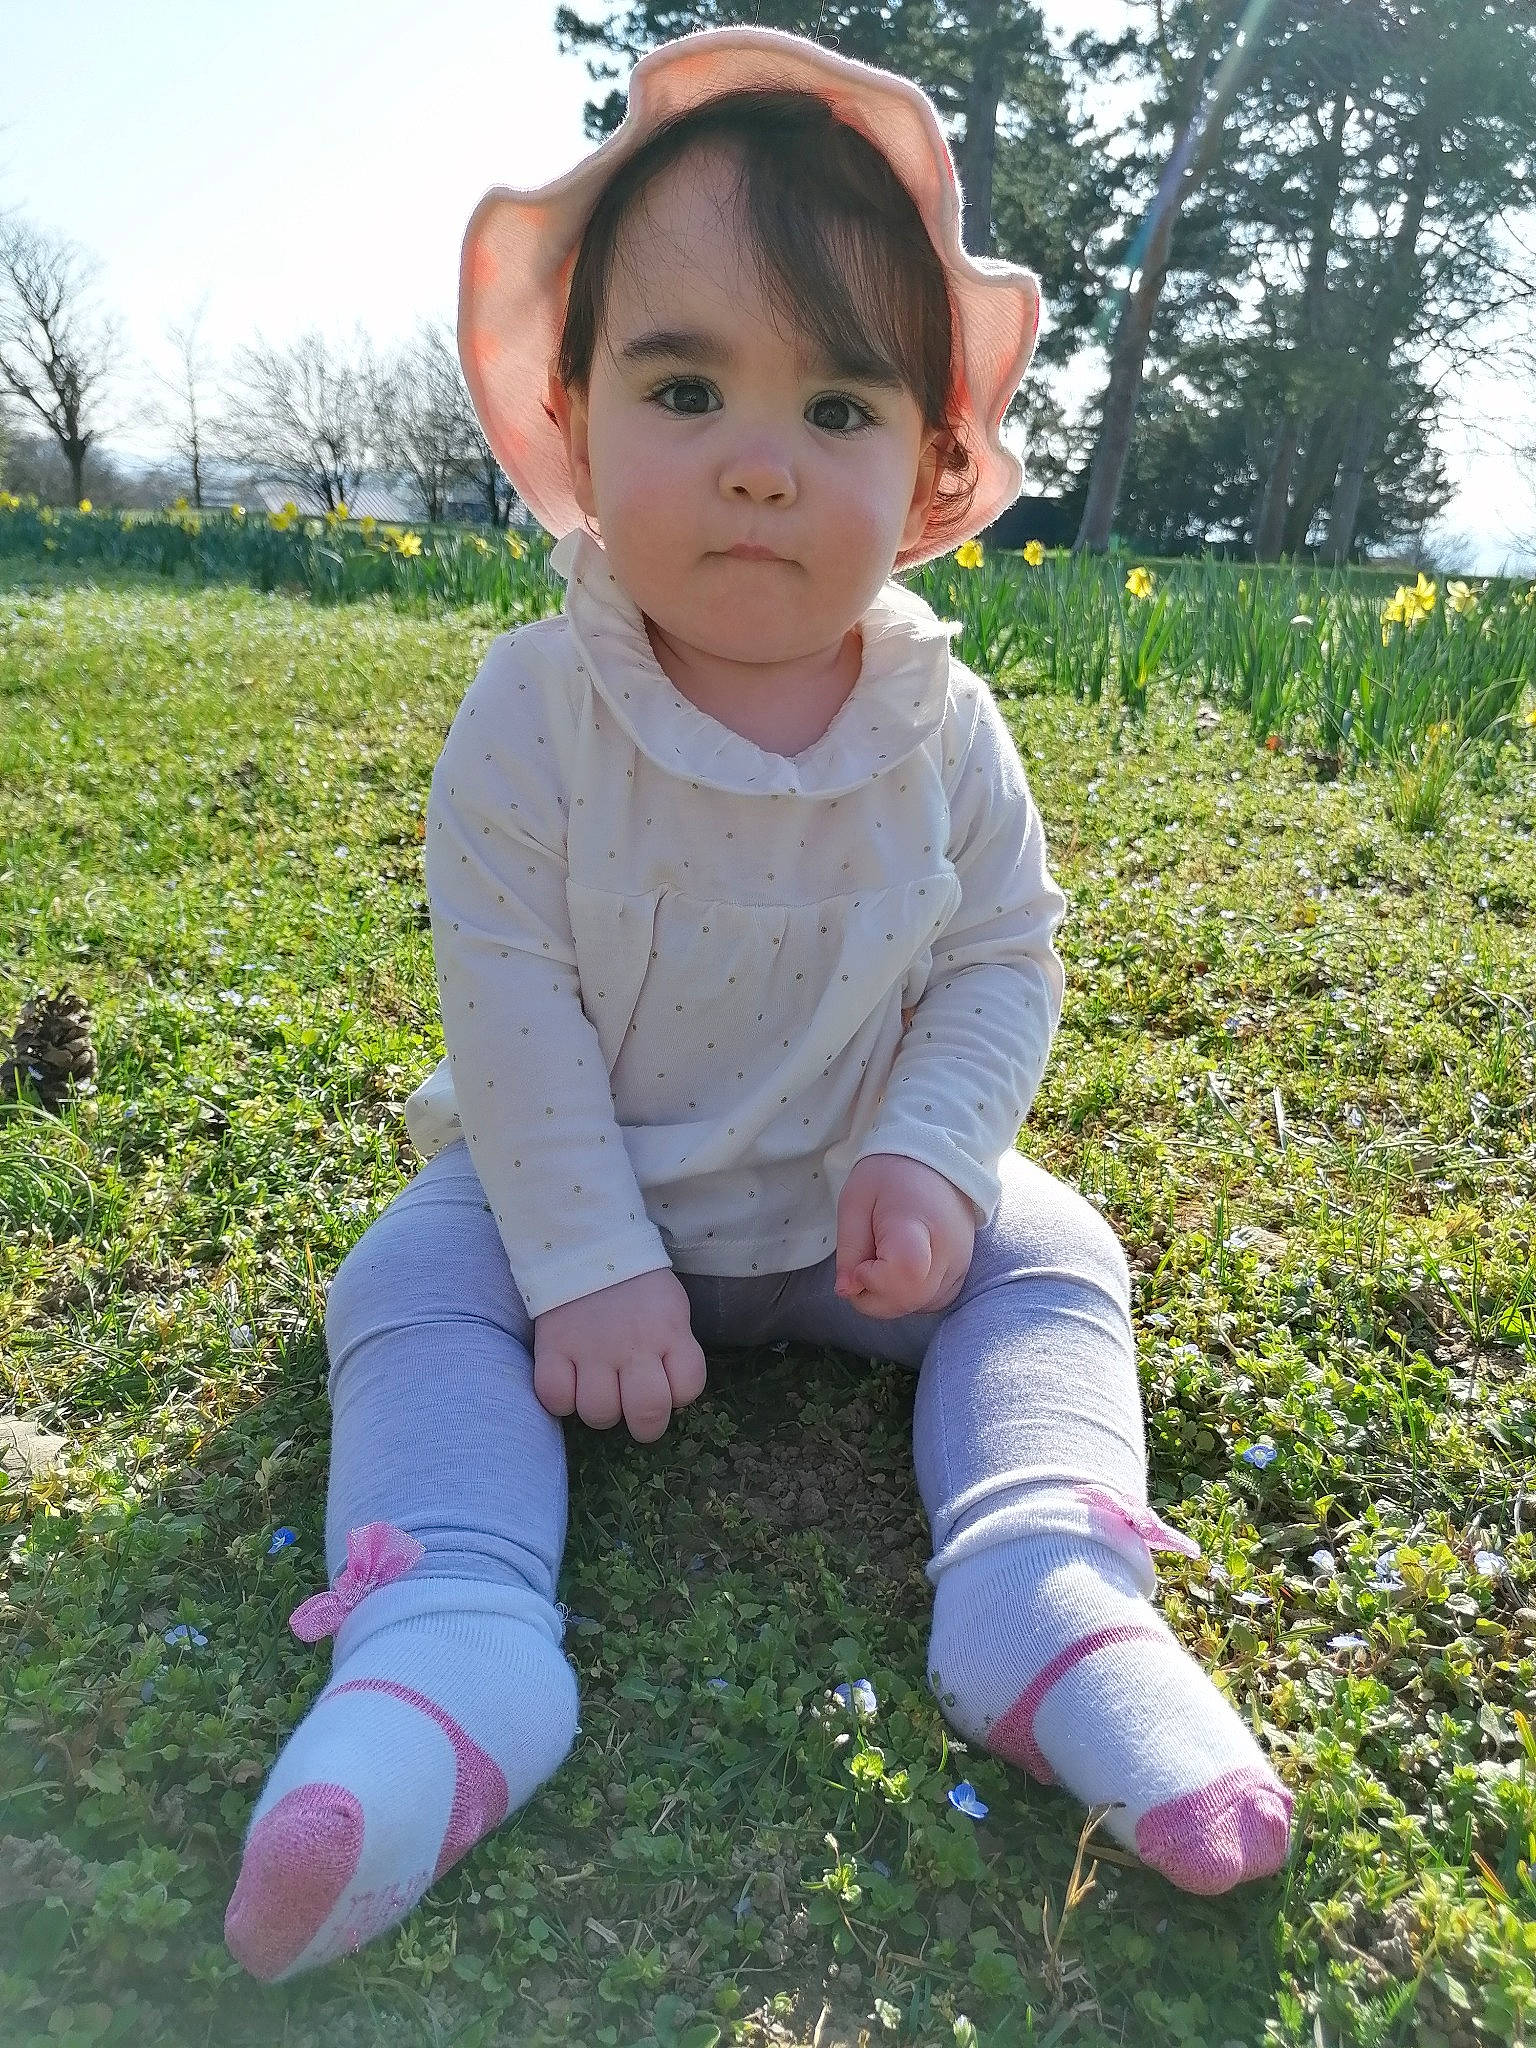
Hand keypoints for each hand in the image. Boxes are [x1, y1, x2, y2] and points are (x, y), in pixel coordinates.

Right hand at [533, 1266, 706, 1442]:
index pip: (688, 1388)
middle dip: (646, 1424)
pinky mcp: (553, 1348)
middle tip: (635, 1410)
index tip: (666, 1382)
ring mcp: (591, 1349)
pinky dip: (561, 1400)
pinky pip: (555, 1398)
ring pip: (599, 1413)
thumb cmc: (635, 1282)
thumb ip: (672, 1347)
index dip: (679, 1394)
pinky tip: (569, 1384)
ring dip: (601, 1410)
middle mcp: (633, 1346)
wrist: (585, 1241)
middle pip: (647, 1414)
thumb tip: (669, 1393)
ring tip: (600, 1390)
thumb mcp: (670, 1307)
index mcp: (669, 1332)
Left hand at [833, 1153, 976, 1319]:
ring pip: (919, 1306)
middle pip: (910, 1300)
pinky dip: (908, 1297)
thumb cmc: (889, 1176)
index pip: (904, 1274)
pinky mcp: (962, 1272)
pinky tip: (898, 1272)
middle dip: (873, 1296)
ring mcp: (960, 1264)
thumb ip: (849, 1250)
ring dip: (889, 1298)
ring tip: (881, 1262)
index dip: (873, 1280)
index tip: (861, 1263)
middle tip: (862, 1266)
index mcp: (917, 1223)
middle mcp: (948, 1251)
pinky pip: (931, 1302)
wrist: (935, 1160)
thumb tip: (848, 1291)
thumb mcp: (855, 1201)